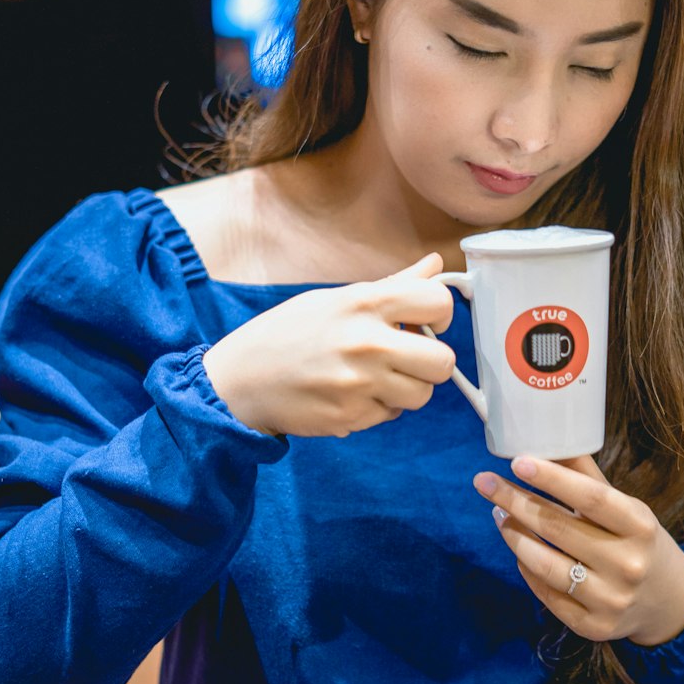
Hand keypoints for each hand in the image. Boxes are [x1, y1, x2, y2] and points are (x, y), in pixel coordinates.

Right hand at [201, 252, 457, 438]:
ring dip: (406, 389)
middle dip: (430, 362)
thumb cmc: (286, 334)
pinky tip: (351, 394)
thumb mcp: (335, 299)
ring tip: (375, 377)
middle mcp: (366, 343)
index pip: (437, 302)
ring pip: (422, 395)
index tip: (428, 321)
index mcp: (364, 303)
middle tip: (407, 358)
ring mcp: (359, 384)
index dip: (441, 313)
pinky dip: (378, 408)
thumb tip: (433, 266)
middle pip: (443, 362)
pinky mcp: (351, 417)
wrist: (239, 380)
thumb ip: (391, 287)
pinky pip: (390, 415)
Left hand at [471, 454, 683, 647]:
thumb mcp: (625, 507)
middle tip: (484, 482)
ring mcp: (611, 600)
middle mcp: (628, 565)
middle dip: (514, 501)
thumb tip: (547, 439)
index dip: (552, 479)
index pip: (591, 498)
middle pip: (558, 528)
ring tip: (499, 514)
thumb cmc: (638, 541)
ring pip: (545, 564)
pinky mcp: (594, 627)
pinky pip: (546, 594)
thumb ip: (587, 477)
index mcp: (640, 526)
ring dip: (513, 535)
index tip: (517, 461)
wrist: (668, 601)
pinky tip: (519, 548)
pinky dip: (526, 568)